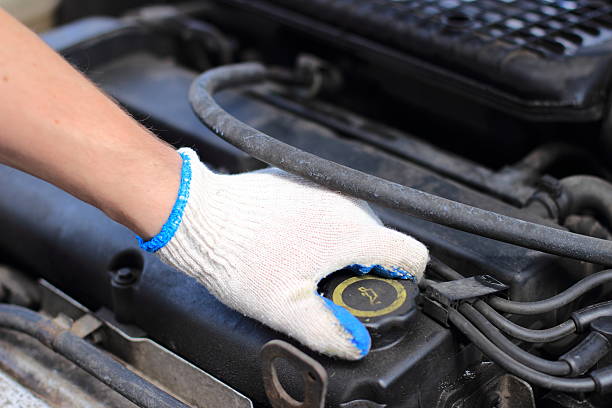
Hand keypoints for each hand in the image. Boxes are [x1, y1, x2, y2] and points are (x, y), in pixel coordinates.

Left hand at [142, 148, 428, 359]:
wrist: (200, 216)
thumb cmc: (239, 257)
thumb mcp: (286, 309)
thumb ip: (328, 332)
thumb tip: (355, 345)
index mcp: (351, 232)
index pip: (410, 253)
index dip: (406, 278)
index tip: (385, 290)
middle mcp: (344, 201)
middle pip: (382, 238)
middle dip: (367, 265)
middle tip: (333, 287)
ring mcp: (323, 185)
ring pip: (354, 221)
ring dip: (343, 245)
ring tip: (309, 264)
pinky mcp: (301, 179)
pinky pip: (329, 205)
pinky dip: (323, 226)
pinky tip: (294, 242)